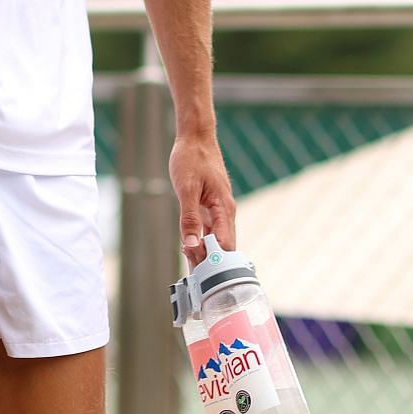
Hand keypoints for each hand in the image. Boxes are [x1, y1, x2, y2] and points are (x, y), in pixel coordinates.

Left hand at [170, 132, 237, 262]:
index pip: (225, 246)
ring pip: (215, 239)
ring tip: (189, 266)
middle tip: (192, 276)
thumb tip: (191, 245)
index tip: (199, 273)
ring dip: (204, 253)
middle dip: (208, 262)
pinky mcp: (211, 206)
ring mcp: (219, 209)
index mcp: (224, 209)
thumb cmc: (192, 158)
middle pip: (222, 247)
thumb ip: (189, 218)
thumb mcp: (186, 188)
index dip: (214, 262)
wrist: (196, 137)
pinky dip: (200, 240)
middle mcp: (225, 212)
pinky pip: (209, 229)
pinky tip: (190, 249)